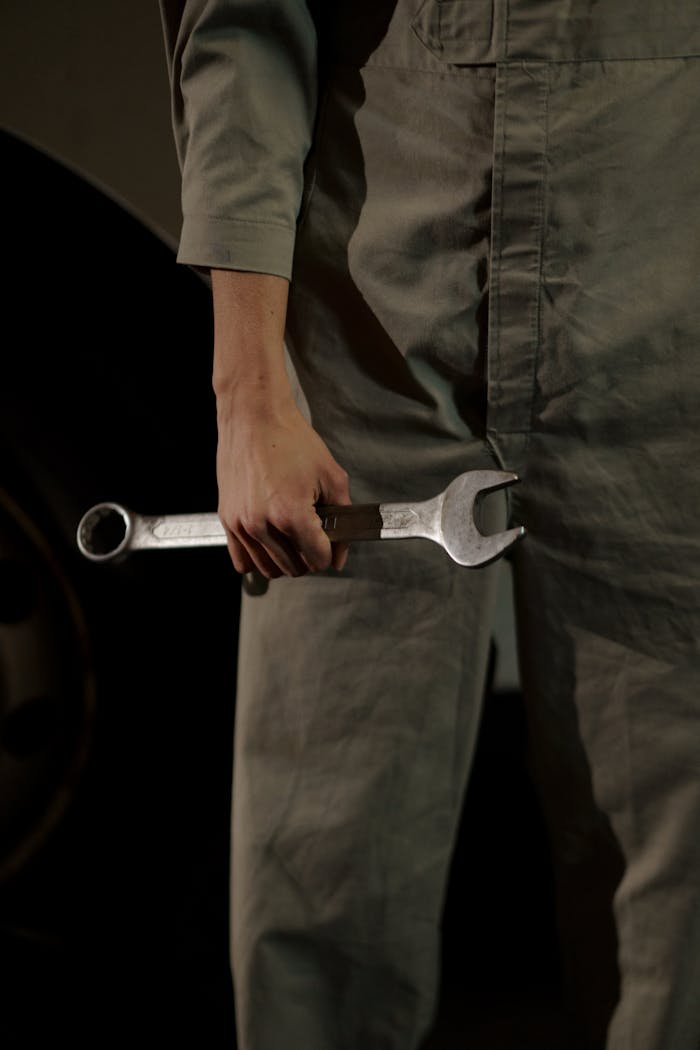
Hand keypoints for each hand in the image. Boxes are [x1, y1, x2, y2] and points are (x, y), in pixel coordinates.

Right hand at [216, 391, 350, 577]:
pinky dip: (258, 559)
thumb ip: (342, 517)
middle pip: (294, 567)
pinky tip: (269, 542)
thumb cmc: (291, 440)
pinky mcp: (227, 519)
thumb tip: (339, 556)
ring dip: (285, 560)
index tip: (328, 540)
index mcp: (291, 513)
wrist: (253, 416)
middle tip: (312, 534)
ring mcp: (241, 523)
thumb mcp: (331, 476)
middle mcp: (262, 523)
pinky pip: (242, 561)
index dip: (329, 552)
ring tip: (292, 537)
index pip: (317, 559)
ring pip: (269, 569)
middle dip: (309, 556)